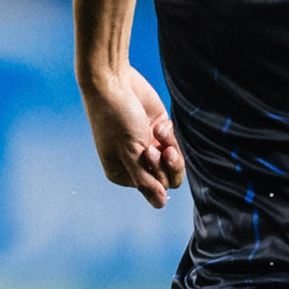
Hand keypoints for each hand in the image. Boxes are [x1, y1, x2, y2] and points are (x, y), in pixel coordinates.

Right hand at [82, 67, 184, 208]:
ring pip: (174, 162)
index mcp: (123, 173)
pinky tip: (159, 124)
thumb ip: (146, 181)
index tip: (148, 154)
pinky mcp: (158, 130)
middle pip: (167, 178)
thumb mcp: (131, 153)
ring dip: (170, 149)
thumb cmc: (116, 119)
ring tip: (159, 134)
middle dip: (165, 163)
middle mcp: (136, 162)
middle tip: (155, 147)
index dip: (158, 175)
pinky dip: (170, 135)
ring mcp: (148, 146)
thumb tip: (160, 205)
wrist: (114, 83)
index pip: (155, 189)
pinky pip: (174, 143)